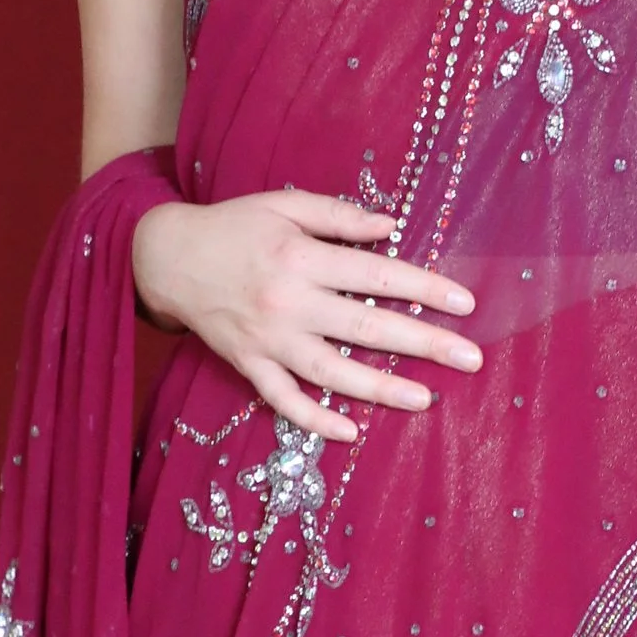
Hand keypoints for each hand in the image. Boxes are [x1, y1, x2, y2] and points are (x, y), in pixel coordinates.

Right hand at [135, 187, 480, 447]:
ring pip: (331, 371)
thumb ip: (338, 216)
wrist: (166, 258)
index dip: (425, 288)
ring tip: (425, 400)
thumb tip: (390, 228)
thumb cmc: (232, 226)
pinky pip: (283, 400)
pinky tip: (349, 432)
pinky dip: (314, 419)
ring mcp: (267, 339)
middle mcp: (288, 302)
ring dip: (379, 389)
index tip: (466, 304)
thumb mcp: (284, 205)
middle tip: (470, 359)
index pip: (377, 275)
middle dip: (422, 344)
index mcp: (301, 256)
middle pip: (365, 327)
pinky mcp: (248, 365)